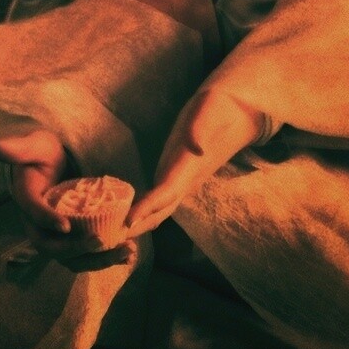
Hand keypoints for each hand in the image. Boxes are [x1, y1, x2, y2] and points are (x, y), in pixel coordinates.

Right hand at [0, 129, 133, 271]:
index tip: (66, 226)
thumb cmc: (42, 153)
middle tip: (101, 241)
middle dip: (75, 249)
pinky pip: (84, 256)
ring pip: (70, 258)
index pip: (32, 213)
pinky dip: (105, 259)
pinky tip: (128, 256)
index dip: (46, 220)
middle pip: (50, 247)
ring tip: (125, 252)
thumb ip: (16, 148)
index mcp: (26, 199)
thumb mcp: (33, 146)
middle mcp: (37, 224)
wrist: (51, 165)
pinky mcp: (71, 240)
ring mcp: (54, 235)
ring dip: (97, 260)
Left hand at [123, 87, 268, 236]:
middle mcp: (186, 177)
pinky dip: (146, 210)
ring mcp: (184, 179)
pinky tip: (129, 216)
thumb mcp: (210, 109)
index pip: (167, 191)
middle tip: (111, 241)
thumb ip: (203, 127)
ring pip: (162, 207)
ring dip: (141, 222)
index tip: (129, 222)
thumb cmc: (218, 107)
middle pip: (162, 209)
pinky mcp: (181, 175)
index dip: (148, 207)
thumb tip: (198, 147)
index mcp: (189, 165)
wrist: (236, 111)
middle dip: (140, 225)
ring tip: (115, 236)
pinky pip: (162, 198)